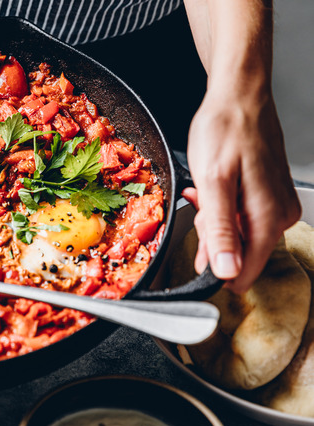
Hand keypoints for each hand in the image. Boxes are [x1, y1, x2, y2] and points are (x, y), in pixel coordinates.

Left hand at [184, 88, 299, 292]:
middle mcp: (280, 217)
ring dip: (214, 219)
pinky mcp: (269, 197)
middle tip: (199, 202)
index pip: (243, 274)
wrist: (238, 98)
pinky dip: (221, 207)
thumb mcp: (212, 183)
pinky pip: (241, 218)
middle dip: (210, 235)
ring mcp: (277, 207)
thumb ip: (220, 231)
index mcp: (268, 220)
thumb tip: (228, 271)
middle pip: (237, 254)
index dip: (212, 265)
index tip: (198, 238)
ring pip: (237, 235)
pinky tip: (214, 187)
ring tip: (204, 189)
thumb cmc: (225, 131)